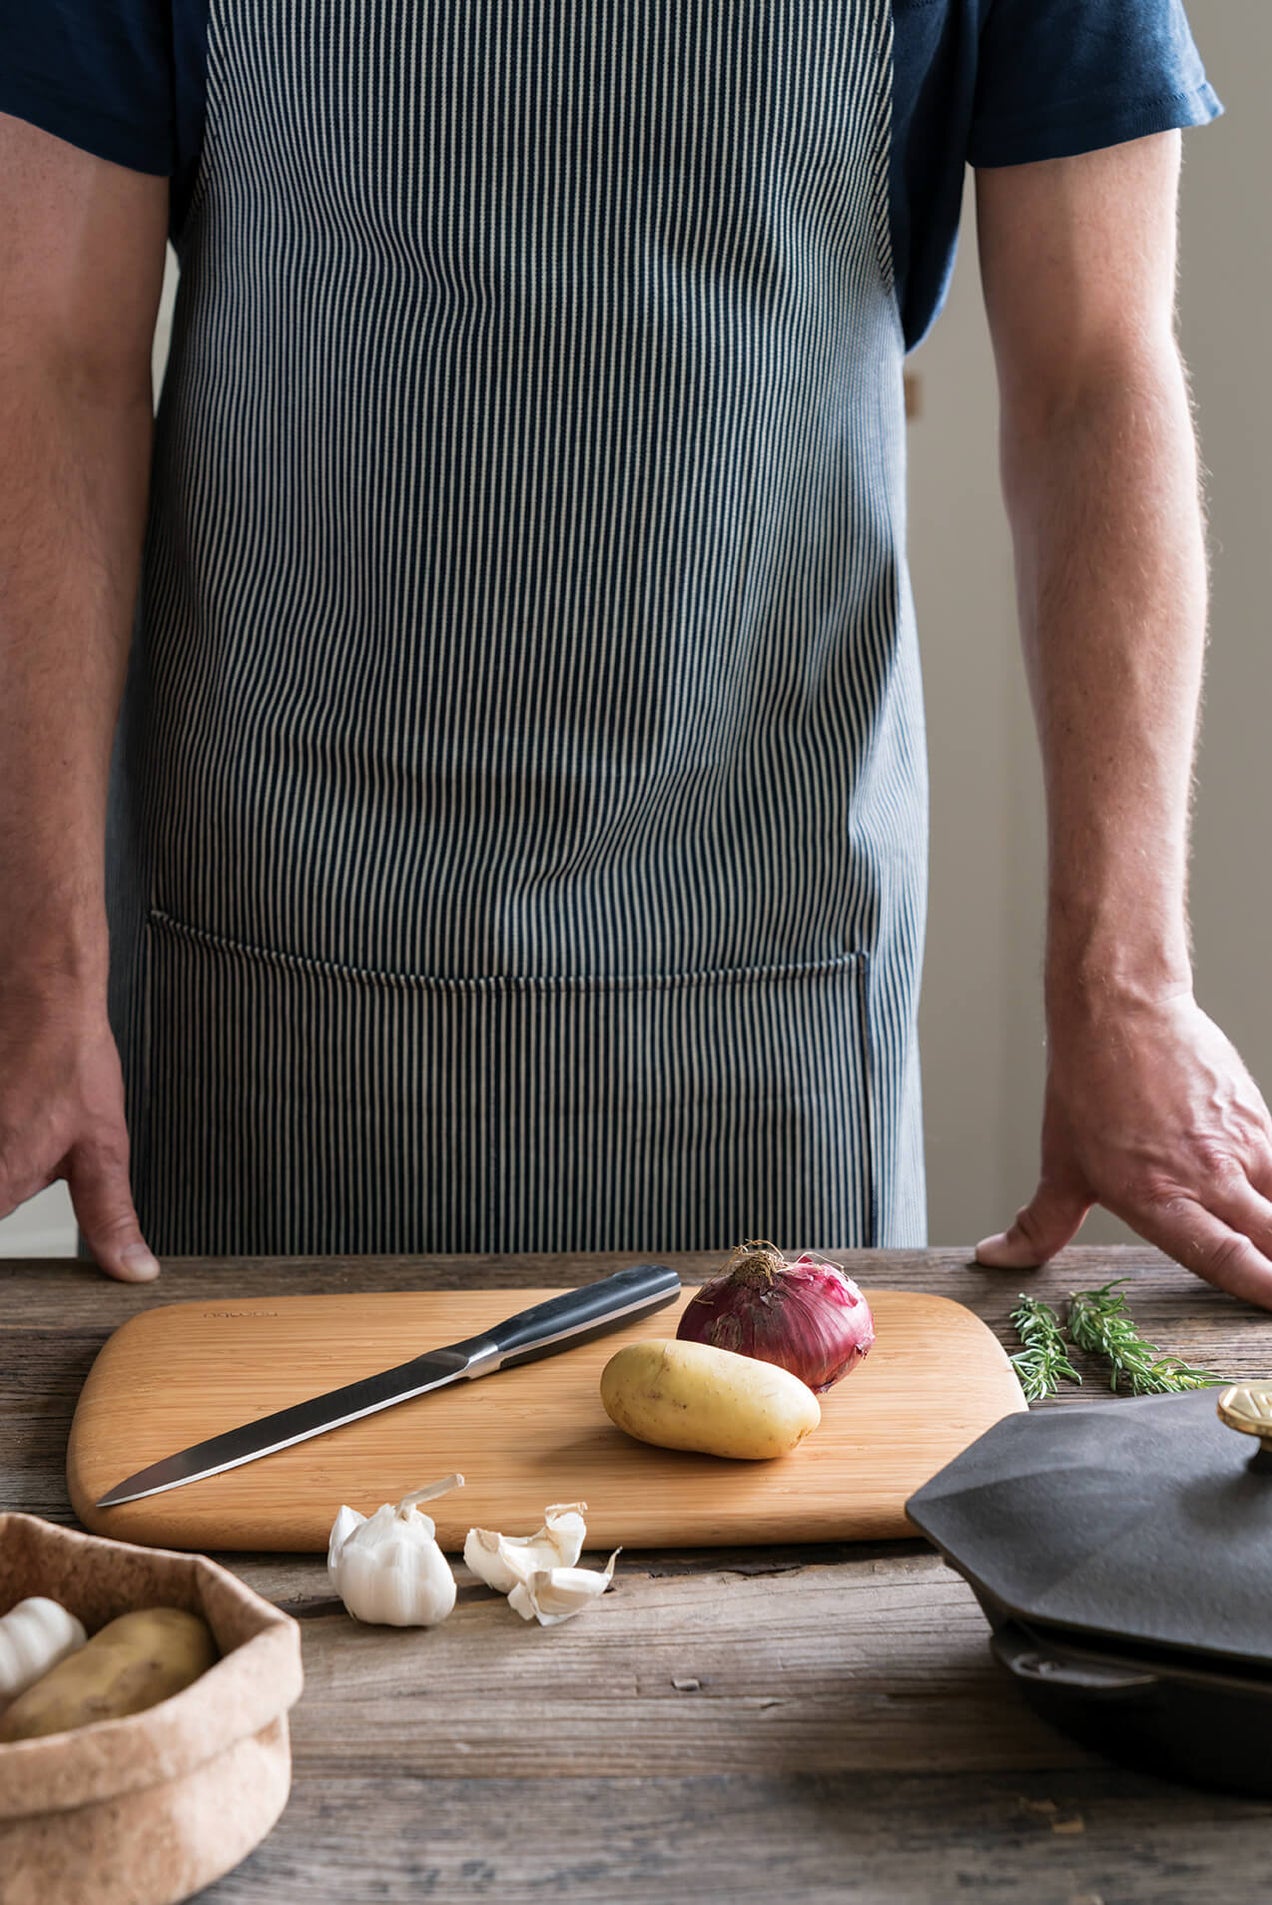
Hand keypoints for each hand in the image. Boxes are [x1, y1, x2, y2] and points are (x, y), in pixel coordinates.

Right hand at [0, 980, 158, 1279]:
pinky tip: (19, 1104)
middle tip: (40, 1134)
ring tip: (32, 1114)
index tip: (34, 1191)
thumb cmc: (70, 1060)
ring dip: (12, 1148)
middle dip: (10, 1179)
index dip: (13, 1229)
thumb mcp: (102, 1149)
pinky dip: (6, 1129)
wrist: (42, 992)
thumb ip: (109, 1216)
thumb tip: (133, 1269)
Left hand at [975, 990, 1271, 1307]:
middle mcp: (1205, 1176)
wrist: (1122, 1011)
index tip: (1271, 1308)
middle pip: (1271, 1239)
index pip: (1223, 1259)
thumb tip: (997, 1258)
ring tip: (1267, 1243)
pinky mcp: (1257, 1119)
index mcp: (1156, 1197)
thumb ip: (1041, 1225)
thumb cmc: (1089, 1086)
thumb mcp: (1061, 1165)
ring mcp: (1239, 1146)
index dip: (1258, 1289)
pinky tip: (1265, 1203)